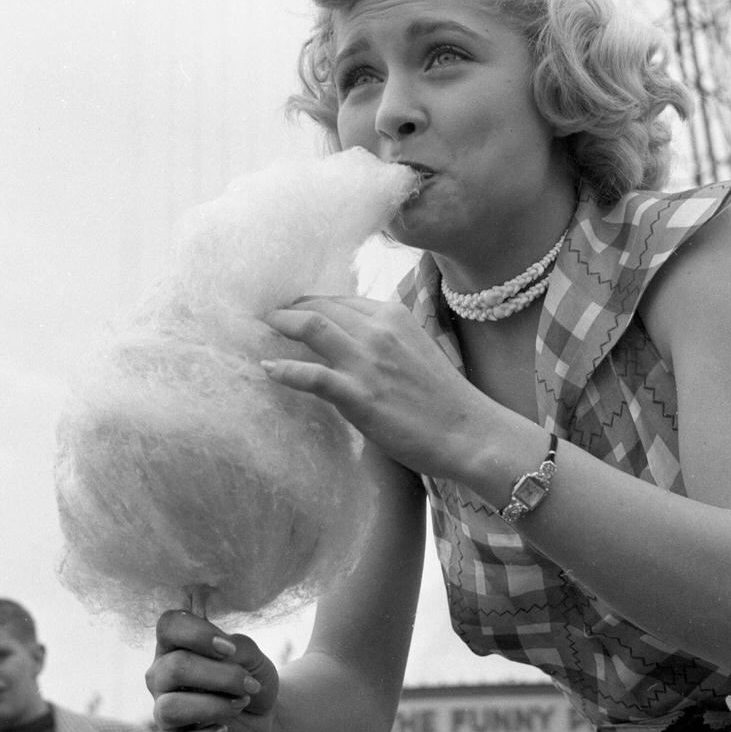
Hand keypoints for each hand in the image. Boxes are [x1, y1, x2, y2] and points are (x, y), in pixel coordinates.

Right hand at [145, 610, 278, 731]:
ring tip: (238, 705)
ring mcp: (163, 712)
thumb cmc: (250, 677)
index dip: (199, 634)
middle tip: (248, 685)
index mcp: (176, 645)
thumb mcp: (253, 656)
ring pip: (169, 708)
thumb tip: (224, 651)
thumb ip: (238, 647)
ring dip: (214, 707)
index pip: (169, 625)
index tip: (229, 649)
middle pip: (174, 668)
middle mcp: (162, 676)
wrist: (263, 717)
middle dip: (220, 677)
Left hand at [261, 295, 488, 479]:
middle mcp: (379, 330)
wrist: (468, 432)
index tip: (289, 308)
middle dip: (288, 308)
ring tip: (262, 328)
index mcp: (393, 315)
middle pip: (320, 306)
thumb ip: (383, 338)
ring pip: (312, 326)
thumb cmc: (442, 397)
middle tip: (266, 316)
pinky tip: (267, 369)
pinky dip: (285, 370)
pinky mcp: (359, 395)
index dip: (309, 301)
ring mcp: (368, 361)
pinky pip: (312, 375)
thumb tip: (349, 337)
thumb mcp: (414, 349)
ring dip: (281, 324)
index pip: (339, 299)